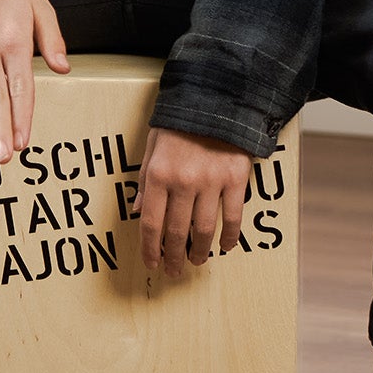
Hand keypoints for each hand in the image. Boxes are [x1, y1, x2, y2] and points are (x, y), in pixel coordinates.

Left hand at [137, 127, 253, 277]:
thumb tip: (137, 212)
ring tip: (195, 261)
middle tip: (173, 271)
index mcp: (159, 174)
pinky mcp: (235, 179)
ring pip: (204, 229)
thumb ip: (145, 181)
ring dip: (199, 251)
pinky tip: (224, 247)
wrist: (216, 101)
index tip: (151, 263)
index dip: (150, 248)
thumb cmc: (179, 124)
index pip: (151, 222)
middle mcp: (183, 181)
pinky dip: (229, 237)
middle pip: (177, 232)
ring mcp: (211, 182)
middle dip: (173, 256)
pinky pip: (233, 217)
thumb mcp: (152, 147)